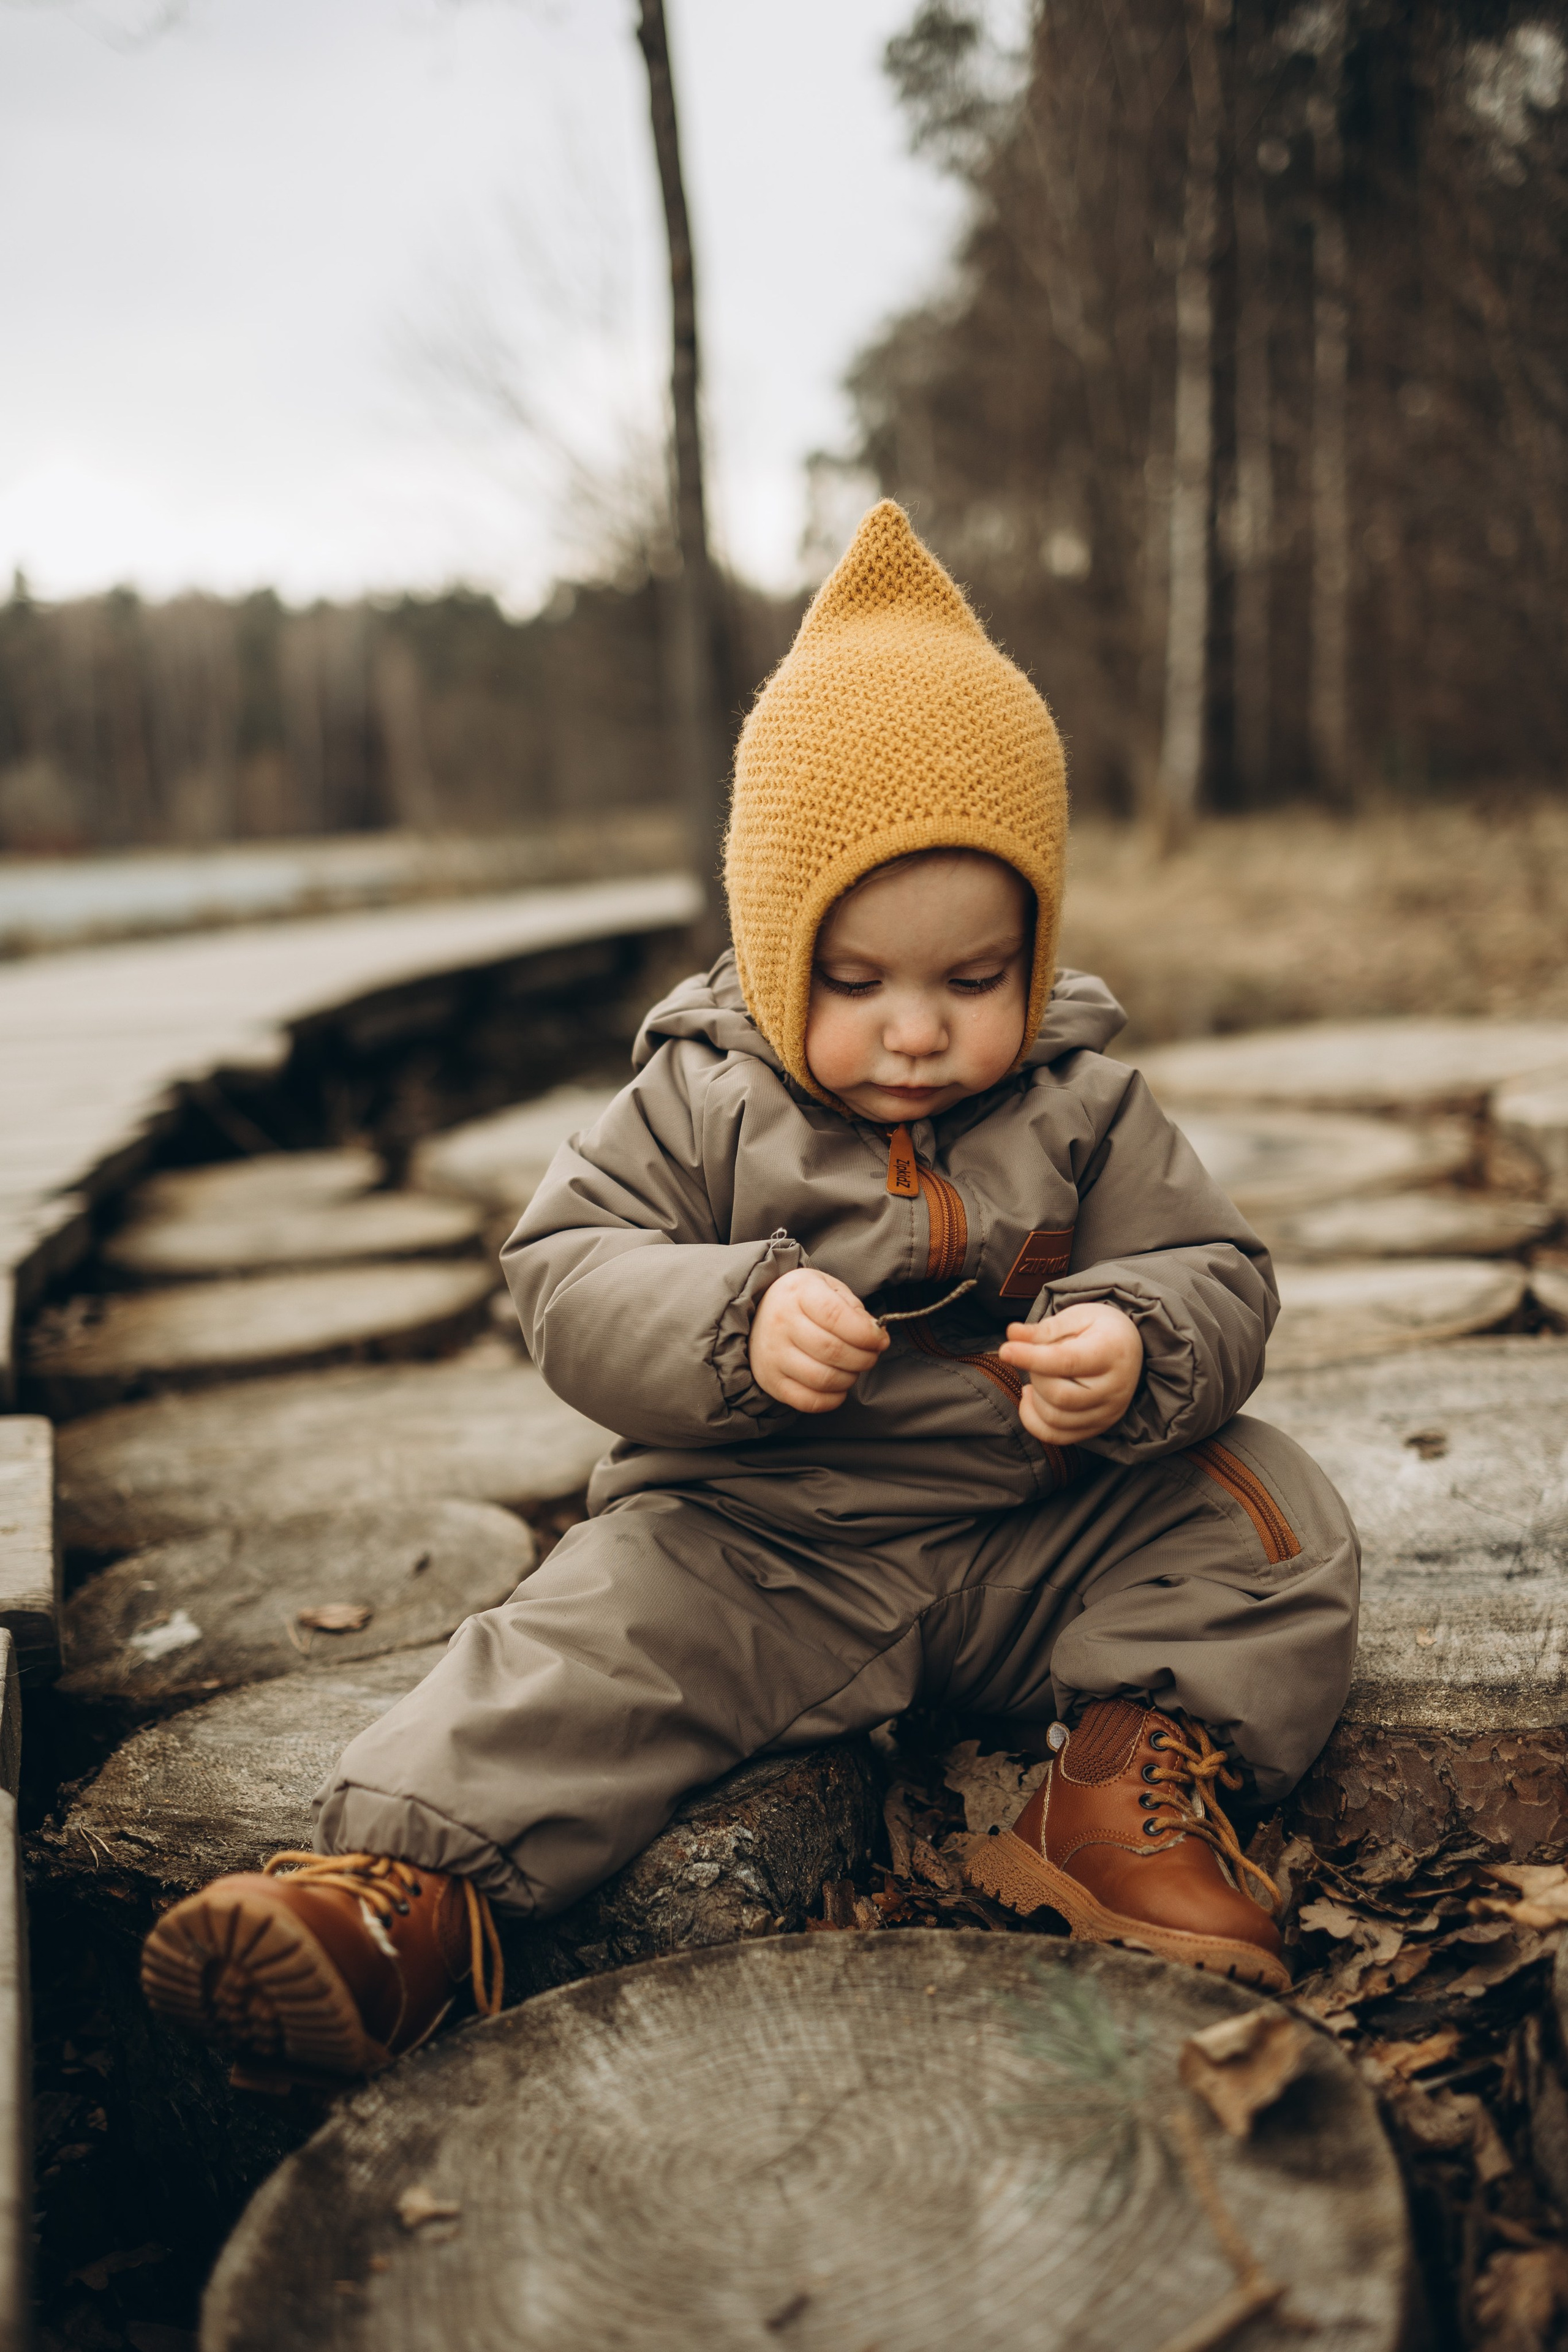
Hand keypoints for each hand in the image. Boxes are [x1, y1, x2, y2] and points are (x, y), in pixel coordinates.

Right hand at [750, 1268, 888, 1413]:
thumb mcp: (828, 1288)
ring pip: (823, 1379)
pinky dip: (833, 1399)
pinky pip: (809, 1401)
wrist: (760, 1313)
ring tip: (853, 1369)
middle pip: (833, 1351)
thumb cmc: (802, 1300)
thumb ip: (853, 1309)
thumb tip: (874, 1335)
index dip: (866, 1334)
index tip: (880, 1340)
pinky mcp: (771, 1381)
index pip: (835, 1316)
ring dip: (850, 1378)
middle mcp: (781, 1323)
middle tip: (871, 1355)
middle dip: (864, 1358)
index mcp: (798, 1293)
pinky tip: (838, 1387)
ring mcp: (773, 1355)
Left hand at [998, 1301, 1142, 1445]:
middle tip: (1035, 1356)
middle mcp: (1116, 1388)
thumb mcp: (1076, 1317)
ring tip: (1037, 1374)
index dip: (1031, 1358)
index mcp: (1112, 1351)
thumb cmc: (1099, 1328)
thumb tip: (1012, 1333)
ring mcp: (1108, 1412)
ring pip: (1055, 1418)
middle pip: (1059, 1395)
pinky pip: (1057, 1436)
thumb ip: (1044, 1329)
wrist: (1129, 1347)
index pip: (1067, 1361)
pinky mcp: (1098, 1427)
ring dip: (1034, 1397)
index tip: (1005, 1350)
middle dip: (1035, 1375)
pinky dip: (1034, 1420)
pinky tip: (1032, 1397)